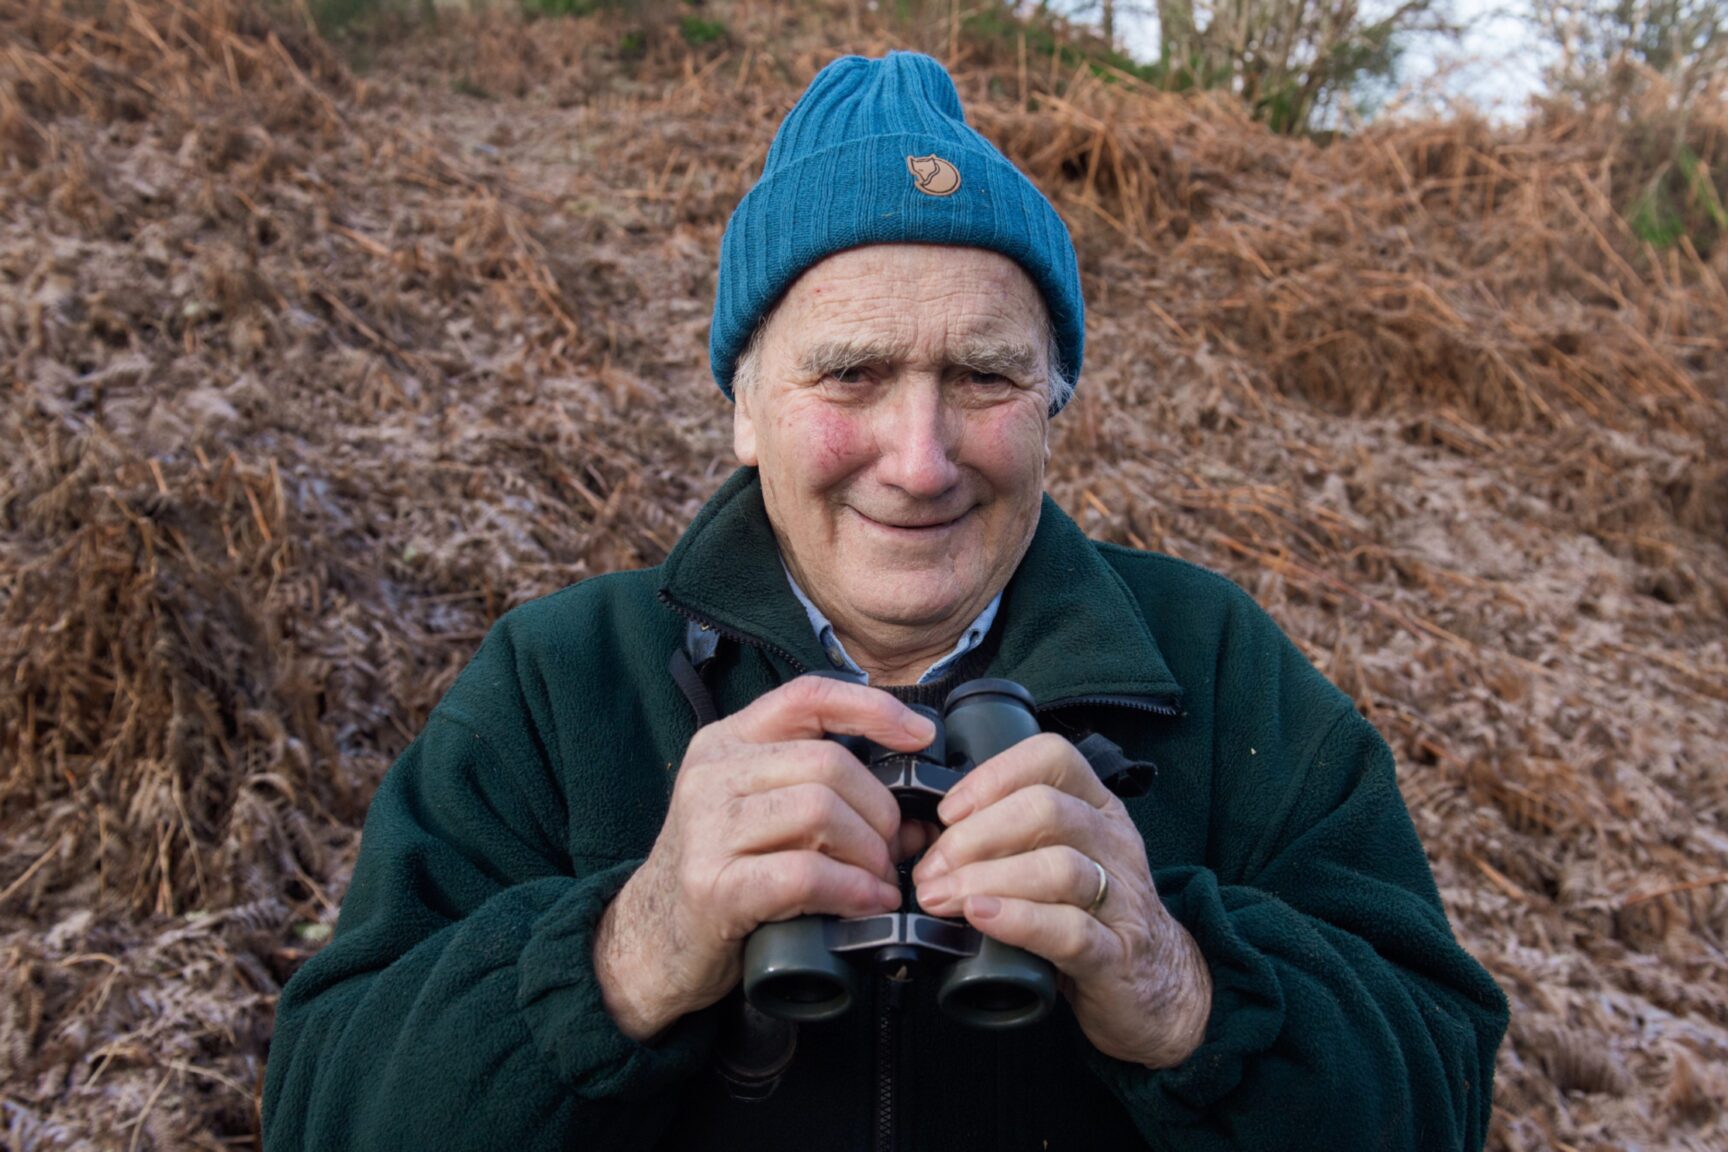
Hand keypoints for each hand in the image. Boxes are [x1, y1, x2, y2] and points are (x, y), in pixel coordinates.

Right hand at [594, 676, 936, 1041]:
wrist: (649, 943)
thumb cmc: (721, 874)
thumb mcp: (761, 817)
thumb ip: (825, 800)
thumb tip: (915, 822)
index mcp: (728, 742)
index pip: (808, 696)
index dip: (873, 709)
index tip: (922, 735)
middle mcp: (712, 773)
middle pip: (828, 763)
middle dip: (879, 810)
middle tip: (892, 851)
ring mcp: (707, 828)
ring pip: (821, 811)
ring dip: (869, 853)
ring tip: (878, 881)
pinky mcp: (712, 886)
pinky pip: (804, 874)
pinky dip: (851, 890)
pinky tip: (867, 904)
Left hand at [911, 733, 1211, 1067]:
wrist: (1158, 991)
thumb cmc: (1090, 917)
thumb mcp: (1057, 860)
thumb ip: (1009, 840)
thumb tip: (927, 838)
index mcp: (1096, 808)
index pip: (1052, 758)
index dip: (993, 775)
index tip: (948, 810)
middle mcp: (1113, 843)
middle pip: (1046, 810)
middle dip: (975, 835)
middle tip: (930, 869)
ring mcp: (1121, 900)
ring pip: (1058, 866)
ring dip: (986, 878)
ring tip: (942, 897)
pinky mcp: (1115, 955)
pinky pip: (1071, 930)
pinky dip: (1019, 920)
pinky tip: (981, 918)